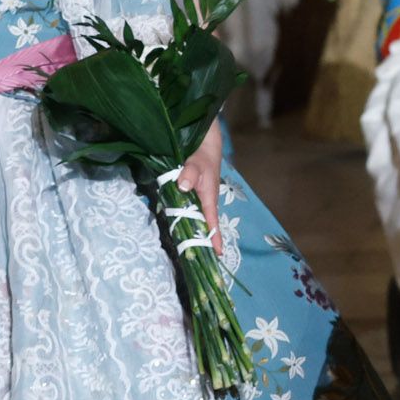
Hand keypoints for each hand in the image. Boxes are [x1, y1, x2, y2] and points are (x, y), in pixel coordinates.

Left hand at [176, 119, 225, 256]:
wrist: (205, 139)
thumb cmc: (203, 151)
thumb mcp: (196, 160)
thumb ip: (189, 172)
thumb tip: (183, 185)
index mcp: (208, 195)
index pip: (212, 220)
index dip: (214, 237)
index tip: (217, 254)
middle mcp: (205, 199)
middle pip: (205, 224)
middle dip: (203, 241)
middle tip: (199, 260)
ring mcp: (199, 197)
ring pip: (197, 218)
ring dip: (195, 232)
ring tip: (191, 249)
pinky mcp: (192, 193)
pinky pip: (190, 210)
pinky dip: (188, 220)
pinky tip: (182, 227)